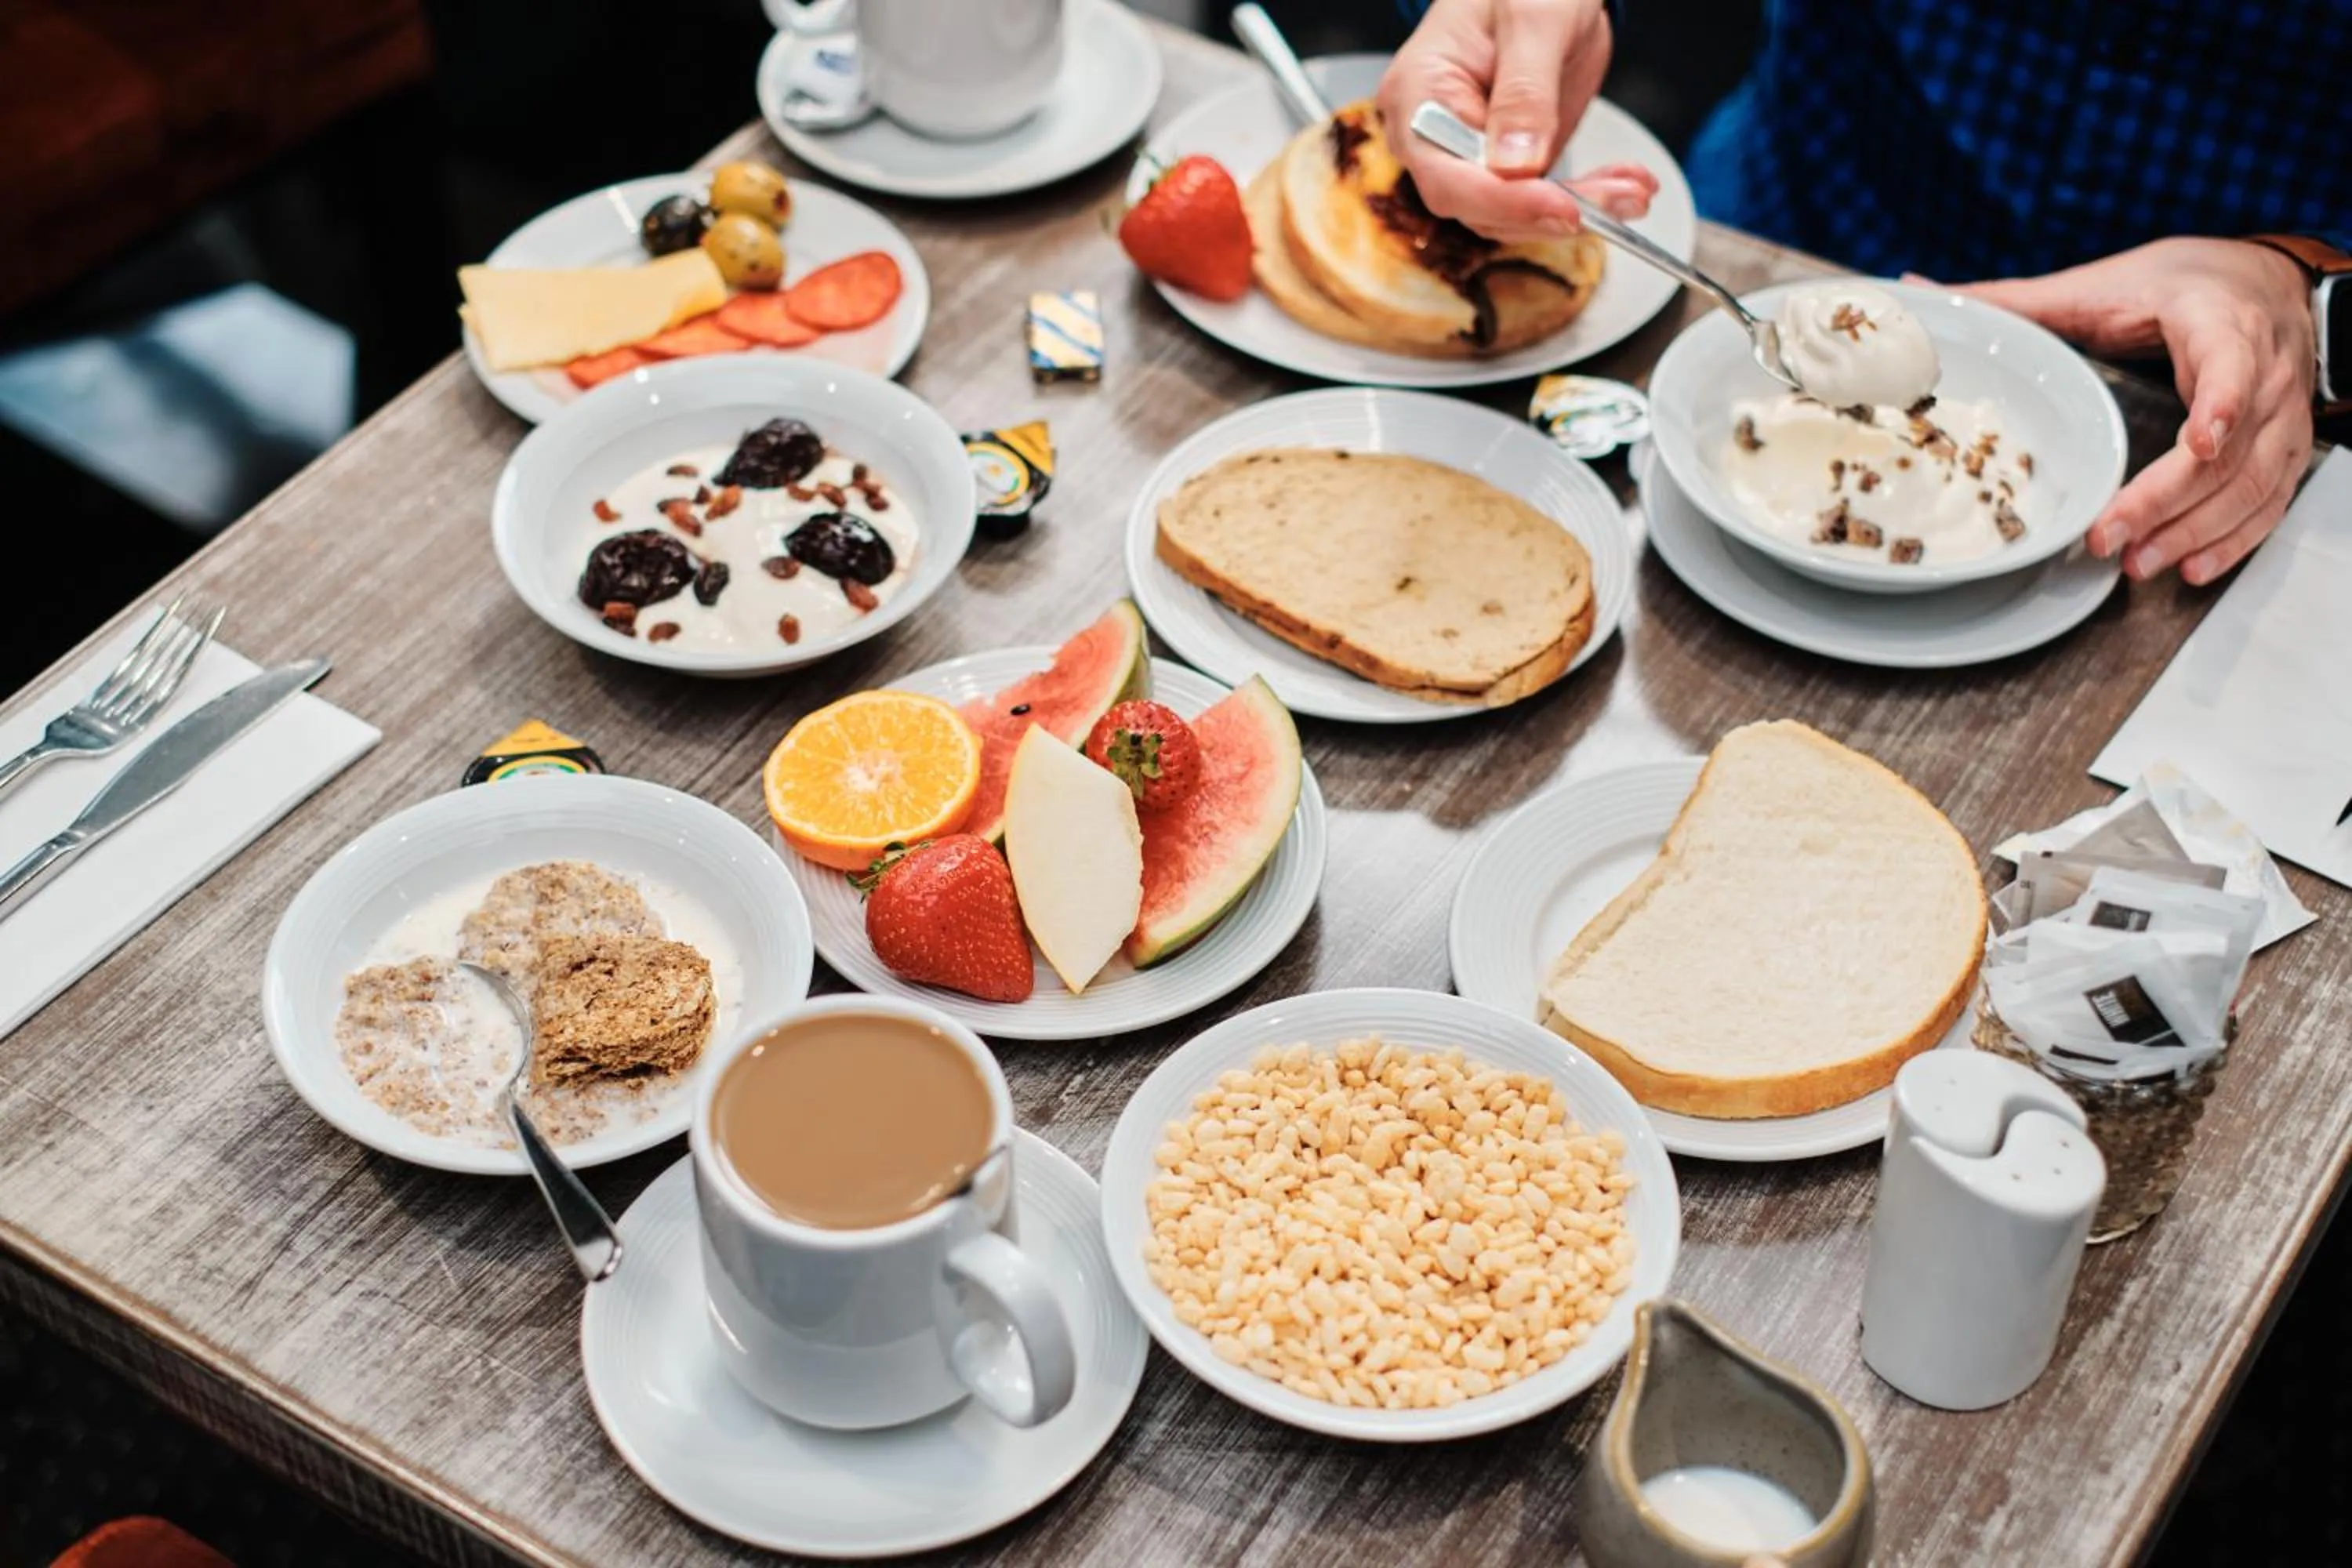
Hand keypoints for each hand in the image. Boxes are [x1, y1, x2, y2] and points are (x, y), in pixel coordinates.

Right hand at [1377, 0, 1656, 243]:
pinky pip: (1542, 199)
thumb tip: (1517, 164)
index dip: (1503, 200)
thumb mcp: (1534, 17)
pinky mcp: (1511, 162)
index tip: (1561, 207)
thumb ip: (1525, 90)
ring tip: (1635, 192)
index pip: (1447, 176)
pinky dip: (1588, 199)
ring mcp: (1473, 153)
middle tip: (1619, 200)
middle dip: (1553, 210)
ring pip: (1517, 212)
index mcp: (1420, 95)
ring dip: (1581, 210)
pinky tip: (1627, 188)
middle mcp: (1437, 136)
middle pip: (1482, 205)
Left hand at [1946, 239, 2315, 583]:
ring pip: (2254, 481)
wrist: (2263, 280)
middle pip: (2232, 445)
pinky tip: (2192, 568)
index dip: (2220, 402)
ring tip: (2139, 564)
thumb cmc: (2181, 282)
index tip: (2197, 442)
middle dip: (2171, 499)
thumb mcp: (2098, 284)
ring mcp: (2283, 409)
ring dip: (2198, 531)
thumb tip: (1916, 284)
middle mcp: (2263, 365)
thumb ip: (2012, 298)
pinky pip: (2272, 499)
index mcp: (2215, 317)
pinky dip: (2235, 538)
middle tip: (2111, 539)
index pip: (2230, 361)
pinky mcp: (2286, 441)